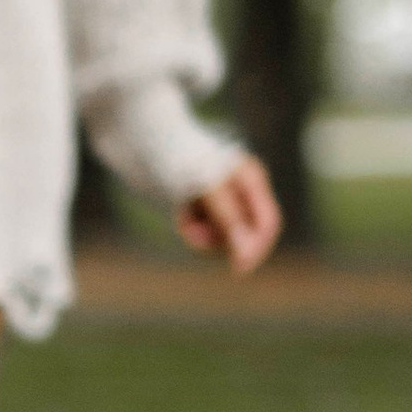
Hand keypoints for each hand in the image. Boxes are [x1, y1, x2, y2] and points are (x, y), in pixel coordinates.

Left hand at [174, 153, 282, 275]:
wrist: (143, 142)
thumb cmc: (180, 158)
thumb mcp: (206, 188)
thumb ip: (229, 220)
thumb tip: (245, 255)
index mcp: (251, 179)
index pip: (268, 223)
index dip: (257, 248)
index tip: (238, 269)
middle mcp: (240, 189)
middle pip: (244, 235)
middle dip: (219, 241)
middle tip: (192, 235)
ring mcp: (221, 197)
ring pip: (222, 236)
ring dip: (201, 235)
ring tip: (182, 219)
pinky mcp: (201, 204)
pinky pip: (204, 230)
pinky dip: (191, 227)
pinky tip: (180, 214)